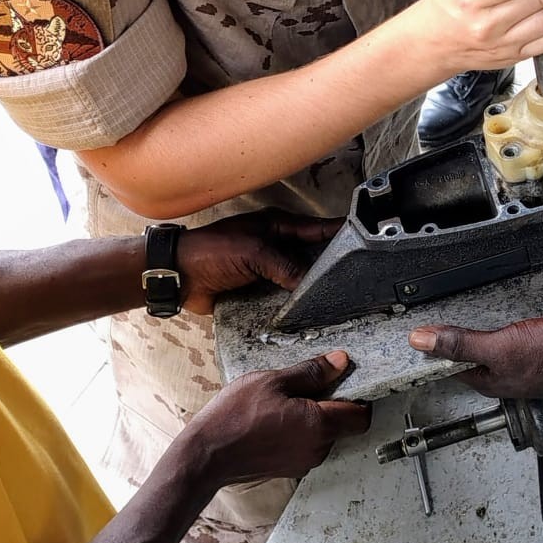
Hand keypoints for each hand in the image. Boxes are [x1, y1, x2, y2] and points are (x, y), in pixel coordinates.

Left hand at [175, 212, 343, 313]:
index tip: (365, 239)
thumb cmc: (212, 252)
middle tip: (358, 277)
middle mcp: (276, 247)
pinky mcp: (257, 292)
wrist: (177, 276)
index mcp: (277, 226)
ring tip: (339, 300)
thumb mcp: (254, 252)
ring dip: (312, 289)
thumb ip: (285, 266)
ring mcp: (267, 270)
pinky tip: (310, 316)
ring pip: (298, 280)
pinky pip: (282, 299)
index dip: (340, 233)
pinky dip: (294, 307)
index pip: (317, 229)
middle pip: (311, 257)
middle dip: (330, 266)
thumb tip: (309, 283)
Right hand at [183, 351, 369, 488]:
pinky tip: (276, 418)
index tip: (347, 381)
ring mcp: (302, 462)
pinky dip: (301, 431)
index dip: (360, 396)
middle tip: (308, 386)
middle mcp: (317, 449)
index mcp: (319, 425)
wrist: (206, 456)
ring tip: (285, 402)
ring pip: (324, 435)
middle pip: (344, 425)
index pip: (361, 416)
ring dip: (315, 418)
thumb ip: (312, 372)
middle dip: (334, 404)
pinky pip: (307, 445)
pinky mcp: (288, 468)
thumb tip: (341, 361)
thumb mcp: (273, 381)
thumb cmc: (235, 417)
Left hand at [408, 315, 542, 399]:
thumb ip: (461, 344)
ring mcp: (519, 363)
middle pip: (467, 355)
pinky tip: (501, 311)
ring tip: (462, 311)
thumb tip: (419, 340)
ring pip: (488, 346)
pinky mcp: (535, 348)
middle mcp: (501, 375)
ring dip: (476, 331)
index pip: (447, 364)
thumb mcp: (499, 348)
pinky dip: (500, 324)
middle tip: (435, 316)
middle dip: (452, 339)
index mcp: (487, 379)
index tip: (415, 331)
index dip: (430, 348)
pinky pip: (508, 337)